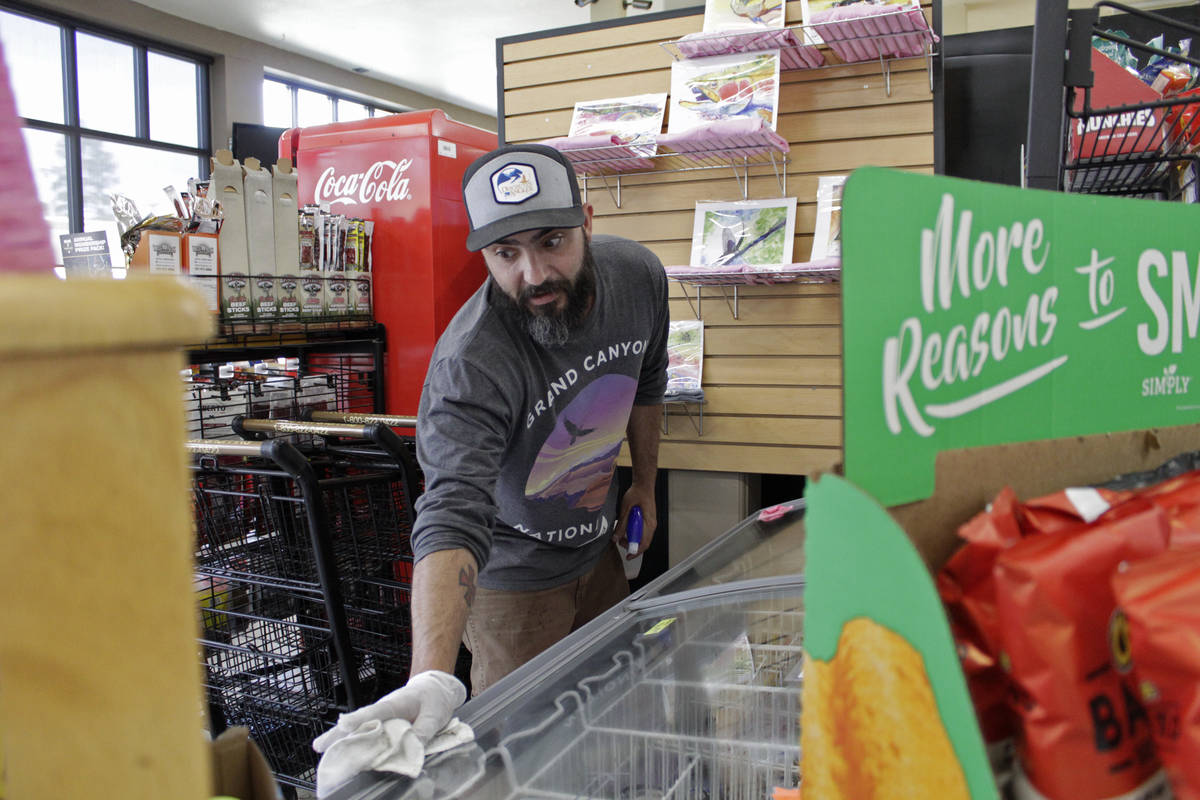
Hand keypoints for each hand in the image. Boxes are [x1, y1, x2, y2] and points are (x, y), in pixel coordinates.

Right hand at [313, 670, 466, 751]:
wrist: (434, 687)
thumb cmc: (433, 698)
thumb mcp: (435, 715)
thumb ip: (424, 732)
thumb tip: (410, 750)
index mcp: (396, 703)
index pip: (376, 711)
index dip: (360, 719)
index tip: (344, 724)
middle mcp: (383, 711)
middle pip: (357, 723)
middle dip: (338, 734)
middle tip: (319, 746)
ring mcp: (380, 719)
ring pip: (357, 729)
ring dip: (340, 740)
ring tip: (321, 751)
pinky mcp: (382, 726)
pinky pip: (365, 735)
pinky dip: (352, 743)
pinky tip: (341, 754)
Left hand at [615, 484, 656, 559]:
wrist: (643, 485)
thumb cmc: (637, 493)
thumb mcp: (625, 509)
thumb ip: (621, 524)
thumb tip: (616, 538)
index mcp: (649, 523)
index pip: (644, 543)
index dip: (635, 552)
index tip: (627, 556)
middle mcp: (652, 525)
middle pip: (643, 543)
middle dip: (631, 545)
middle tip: (620, 541)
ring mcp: (650, 523)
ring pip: (642, 538)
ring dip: (632, 539)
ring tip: (621, 534)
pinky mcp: (648, 520)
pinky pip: (642, 532)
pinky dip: (634, 534)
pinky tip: (626, 529)